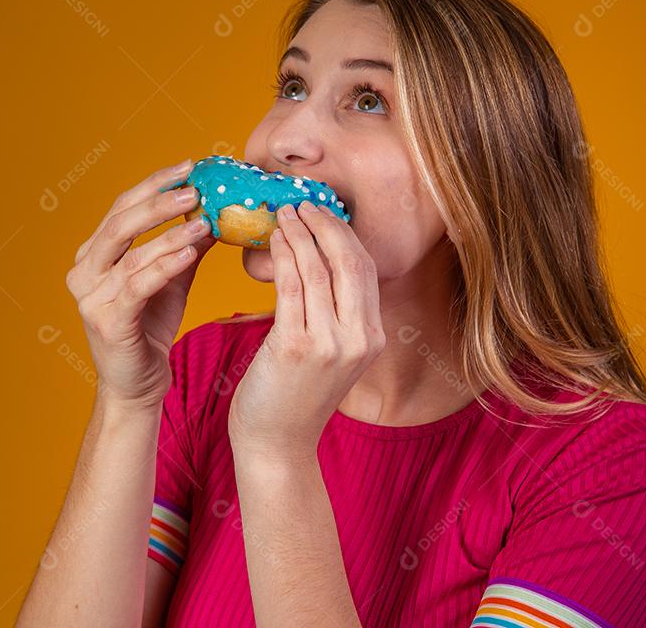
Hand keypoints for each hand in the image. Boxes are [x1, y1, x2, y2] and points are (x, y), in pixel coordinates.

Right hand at [64, 159, 216, 409]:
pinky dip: (165, 266)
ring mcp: (91, 298)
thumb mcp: (171, 279)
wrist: (137, 385)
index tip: (189, 167)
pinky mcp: (108, 322)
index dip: (154, 184)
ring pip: (132, 254)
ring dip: (171, 234)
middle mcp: (84, 271)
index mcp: (94, 255)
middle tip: (195, 188)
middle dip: (159, 201)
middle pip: (120, 223)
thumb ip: (185, 246)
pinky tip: (190, 252)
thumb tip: (214, 212)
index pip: (122, 207)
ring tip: (205, 220)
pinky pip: (138, 286)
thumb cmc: (150, 330)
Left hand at [228, 200, 385, 458]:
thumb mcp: (331, 354)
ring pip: (318, 269)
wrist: (278, 443)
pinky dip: (283, 255)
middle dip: (326, 224)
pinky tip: (273, 239)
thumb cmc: (295, 395)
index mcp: (372, 338)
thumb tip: (320, 263)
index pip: (367, 270)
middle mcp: (358, 339)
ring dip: (300, 233)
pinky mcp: (295, 347)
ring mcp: (330, 344)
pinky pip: (290, 286)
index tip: (323, 212)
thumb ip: (335, 315)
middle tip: (303, 202)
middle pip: (350, 262)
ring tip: (282, 213)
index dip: (345, 234)